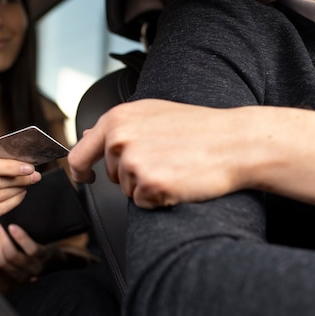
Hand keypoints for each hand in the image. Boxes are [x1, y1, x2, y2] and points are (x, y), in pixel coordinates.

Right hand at [0, 224, 99, 292]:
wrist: (63, 261)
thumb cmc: (39, 258)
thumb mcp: (23, 263)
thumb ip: (9, 258)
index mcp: (16, 278)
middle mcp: (24, 277)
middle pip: (3, 261)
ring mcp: (35, 268)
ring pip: (12, 256)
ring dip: (5, 240)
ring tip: (5, 228)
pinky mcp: (44, 258)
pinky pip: (29, 248)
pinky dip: (19, 237)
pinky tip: (13, 227)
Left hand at [68, 99, 314, 207]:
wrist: (235, 142)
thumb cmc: (200, 128)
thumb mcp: (153, 113)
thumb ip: (118, 126)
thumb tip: (87, 136)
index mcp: (118, 119)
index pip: (79, 153)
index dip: (80, 170)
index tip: (85, 177)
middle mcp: (120, 139)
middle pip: (109, 175)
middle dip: (130, 174)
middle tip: (164, 159)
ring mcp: (133, 162)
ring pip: (127, 190)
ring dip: (147, 186)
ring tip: (175, 166)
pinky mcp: (150, 184)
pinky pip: (143, 203)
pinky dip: (158, 199)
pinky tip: (178, 180)